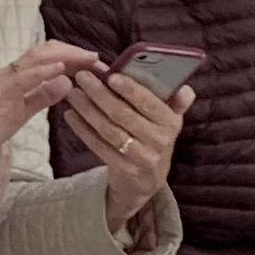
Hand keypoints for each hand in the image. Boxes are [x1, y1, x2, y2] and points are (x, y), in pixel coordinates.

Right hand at [0, 42, 87, 196]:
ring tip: (90, 60)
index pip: (49, 56)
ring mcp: (5, 80)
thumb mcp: (22, 111)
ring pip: (38, 57)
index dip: (75, 57)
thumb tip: (67, 84)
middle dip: (77, 53)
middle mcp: (11, 72)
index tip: (97, 66)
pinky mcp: (1, 93)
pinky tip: (63, 69)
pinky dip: (45, 69)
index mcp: (16, 76)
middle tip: (102, 62)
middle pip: (47, 50)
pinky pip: (25, 76)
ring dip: (67, 56)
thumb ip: (43, 96)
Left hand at [61, 65, 190, 242]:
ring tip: (72, 93)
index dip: (130, 89)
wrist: (147, 179)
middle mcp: (159, 141)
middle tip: (81, 77)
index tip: (110, 74)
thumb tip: (184, 86)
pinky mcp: (123, 169)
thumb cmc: (154, 137)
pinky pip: (99, 146)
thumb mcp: (169, 120)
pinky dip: (83, 129)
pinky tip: (70, 115)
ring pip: (109, 130)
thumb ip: (174, 101)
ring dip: (87, 109)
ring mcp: (141, 157)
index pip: (150, 103)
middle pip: (124, 115)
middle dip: (100, 94)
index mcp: (171, 123)